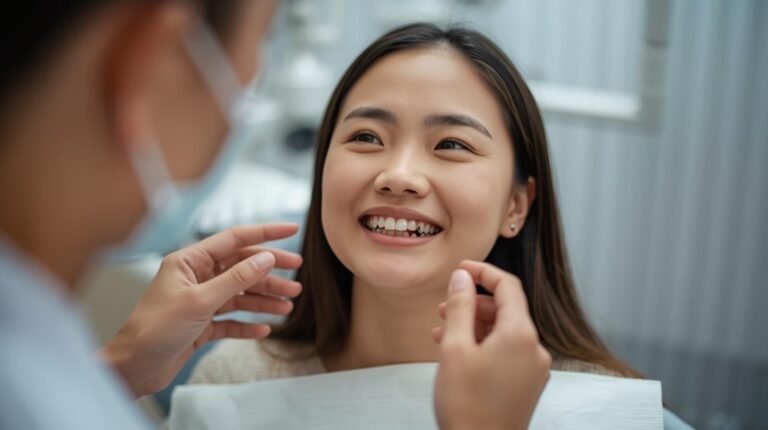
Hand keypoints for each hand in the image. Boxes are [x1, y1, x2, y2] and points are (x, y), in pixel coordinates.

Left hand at [101, 223, 302, 396]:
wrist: (133, 367)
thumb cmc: (155, 329)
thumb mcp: (201, 300)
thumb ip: (236, 278)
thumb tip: (265, 258)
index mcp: (190, 261)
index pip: (234, 239)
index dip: (265, 233)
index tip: (292, 229)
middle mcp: (196, 277)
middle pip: (242, 268)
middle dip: (270, 273)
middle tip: (297, 278)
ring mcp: (200, 301)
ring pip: (240, 294)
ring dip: (264, 299)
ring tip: (288, 306)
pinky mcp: (201, 324)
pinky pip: (232, 319)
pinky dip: (248, 324)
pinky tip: (264, 329)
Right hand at [432, 260, 550, 429]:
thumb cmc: (466, 404)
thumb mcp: (454, 348)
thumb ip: (460, 306)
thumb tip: (463, 276)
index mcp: (520, 334)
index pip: (507, 286)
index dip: (483, 271)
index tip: (461, 267)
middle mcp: (534, 348)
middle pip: (506, 309)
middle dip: (474, 303)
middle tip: (445, 305)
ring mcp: (533, 369)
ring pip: (504, 332)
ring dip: (475, 325)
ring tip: (443, 331)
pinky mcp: (527, 385)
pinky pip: (507, 352)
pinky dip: (484, 345)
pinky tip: (458, 352)